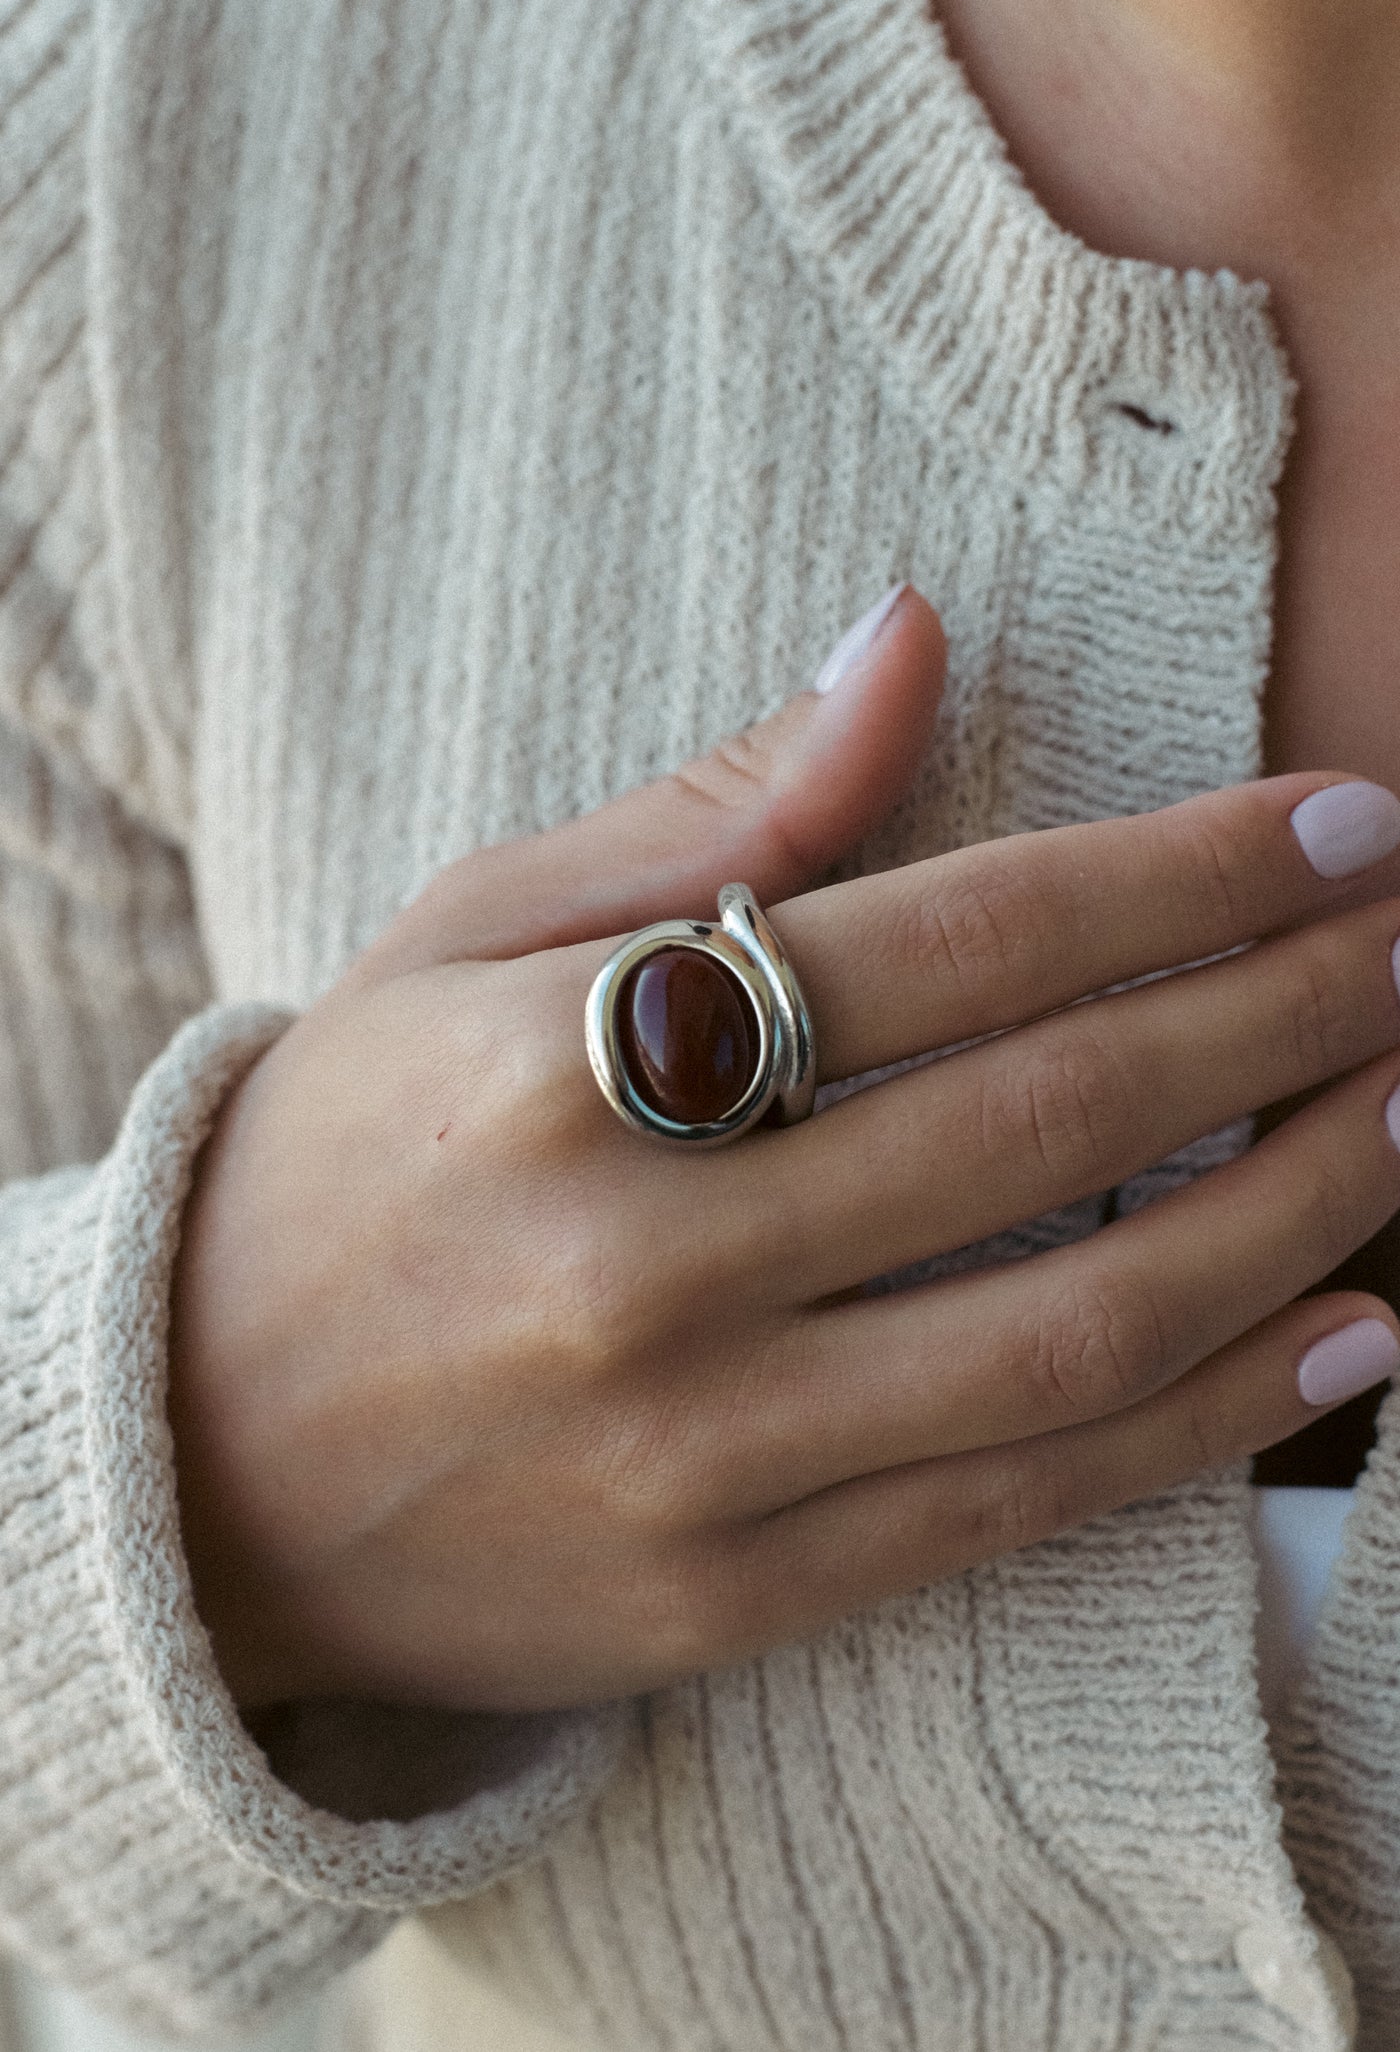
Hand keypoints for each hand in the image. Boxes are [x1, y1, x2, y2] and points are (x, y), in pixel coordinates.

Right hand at [169, 589, 1399, 1713]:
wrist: (195, 1473)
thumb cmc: (335, 1166)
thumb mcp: (462, 942)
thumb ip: (704, 814)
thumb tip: (908, 637)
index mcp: (562, 1071)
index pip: (942, 943)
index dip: (1170, 876)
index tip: (1335, 827)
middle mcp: (639, 1272)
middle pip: (1045, 1118)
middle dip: (1276, 1013)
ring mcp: (698, 1459)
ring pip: (1076, 1329)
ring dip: (1293, 1210)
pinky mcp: (736, 1596)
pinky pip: (1021, 1504)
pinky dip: (1210, 1420)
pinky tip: (1344, 1333)